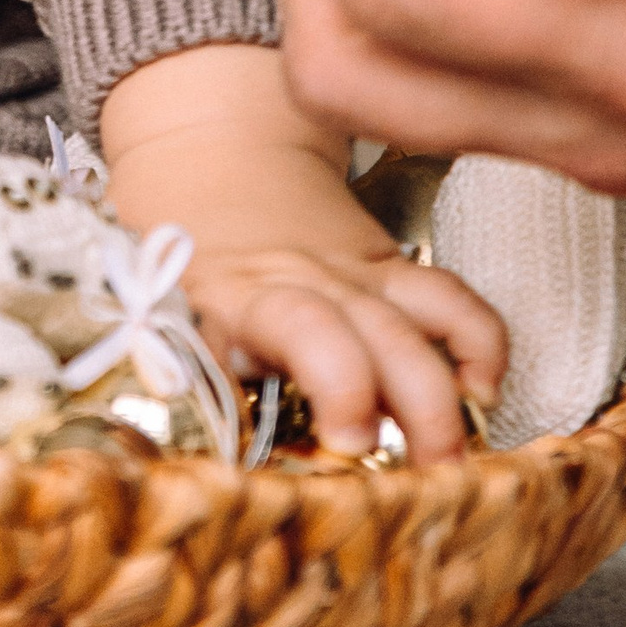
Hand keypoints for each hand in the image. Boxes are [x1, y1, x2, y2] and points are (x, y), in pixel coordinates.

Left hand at [103, 42, 504, 462]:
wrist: (209, 149)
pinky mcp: (387, 270)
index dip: (323, 385)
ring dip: (439, 398)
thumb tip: (157, 459)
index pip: (281, 332)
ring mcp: (348, 273)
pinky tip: (482, 392)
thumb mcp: (143, 299)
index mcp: (226, 294)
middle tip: (399, 476)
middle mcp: (293, 281)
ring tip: (449, 462)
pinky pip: (449, 301)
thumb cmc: (172, 240)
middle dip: (382, 409)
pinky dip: (479, 344)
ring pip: (411, 324)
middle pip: (346, 336)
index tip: (339, 446)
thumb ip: (158, 369)